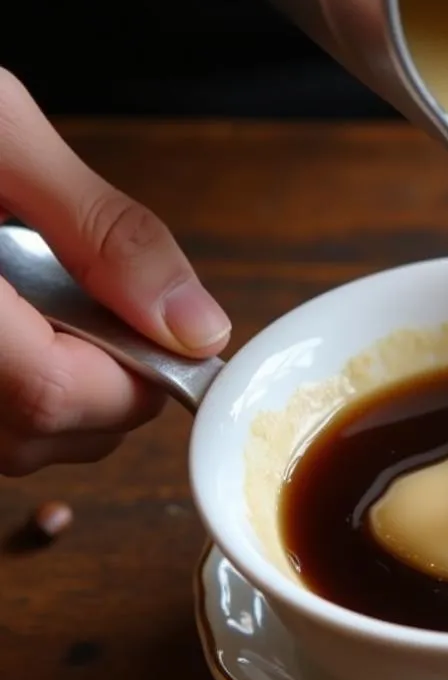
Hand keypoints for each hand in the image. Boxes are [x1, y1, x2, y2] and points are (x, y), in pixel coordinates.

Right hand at [0, 68, 230, 475]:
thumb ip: (103, 234)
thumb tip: (196, 326)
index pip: (55, 396)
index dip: (134, 381)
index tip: (170, 341)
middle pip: (34, 435)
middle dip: (106, 390)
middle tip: (115, 313)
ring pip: (5, 445)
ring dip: (60, 396)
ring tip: (52, 305)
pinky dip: (12, 392)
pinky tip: (15, 323)